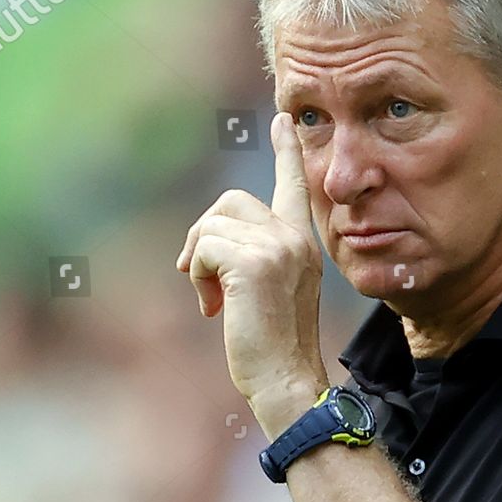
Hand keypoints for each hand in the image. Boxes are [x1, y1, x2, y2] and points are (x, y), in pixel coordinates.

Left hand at [175, 112, 326, 406]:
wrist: (286, 380)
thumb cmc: (274, 348)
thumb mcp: (271, 293)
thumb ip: (256, 258)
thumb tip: (209, 243)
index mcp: (302, 243)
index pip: (294, 186)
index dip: (286, 152)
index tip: (283, 120)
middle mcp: (294, 238)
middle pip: (231, 202)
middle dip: (204, 236)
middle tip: (202, 279)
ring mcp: (277, 247)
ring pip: (212, 226)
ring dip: (200, 263)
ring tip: (215, 300)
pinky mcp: (253, 263)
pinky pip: (204, 248)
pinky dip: (198, 277)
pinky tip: (214, 307)